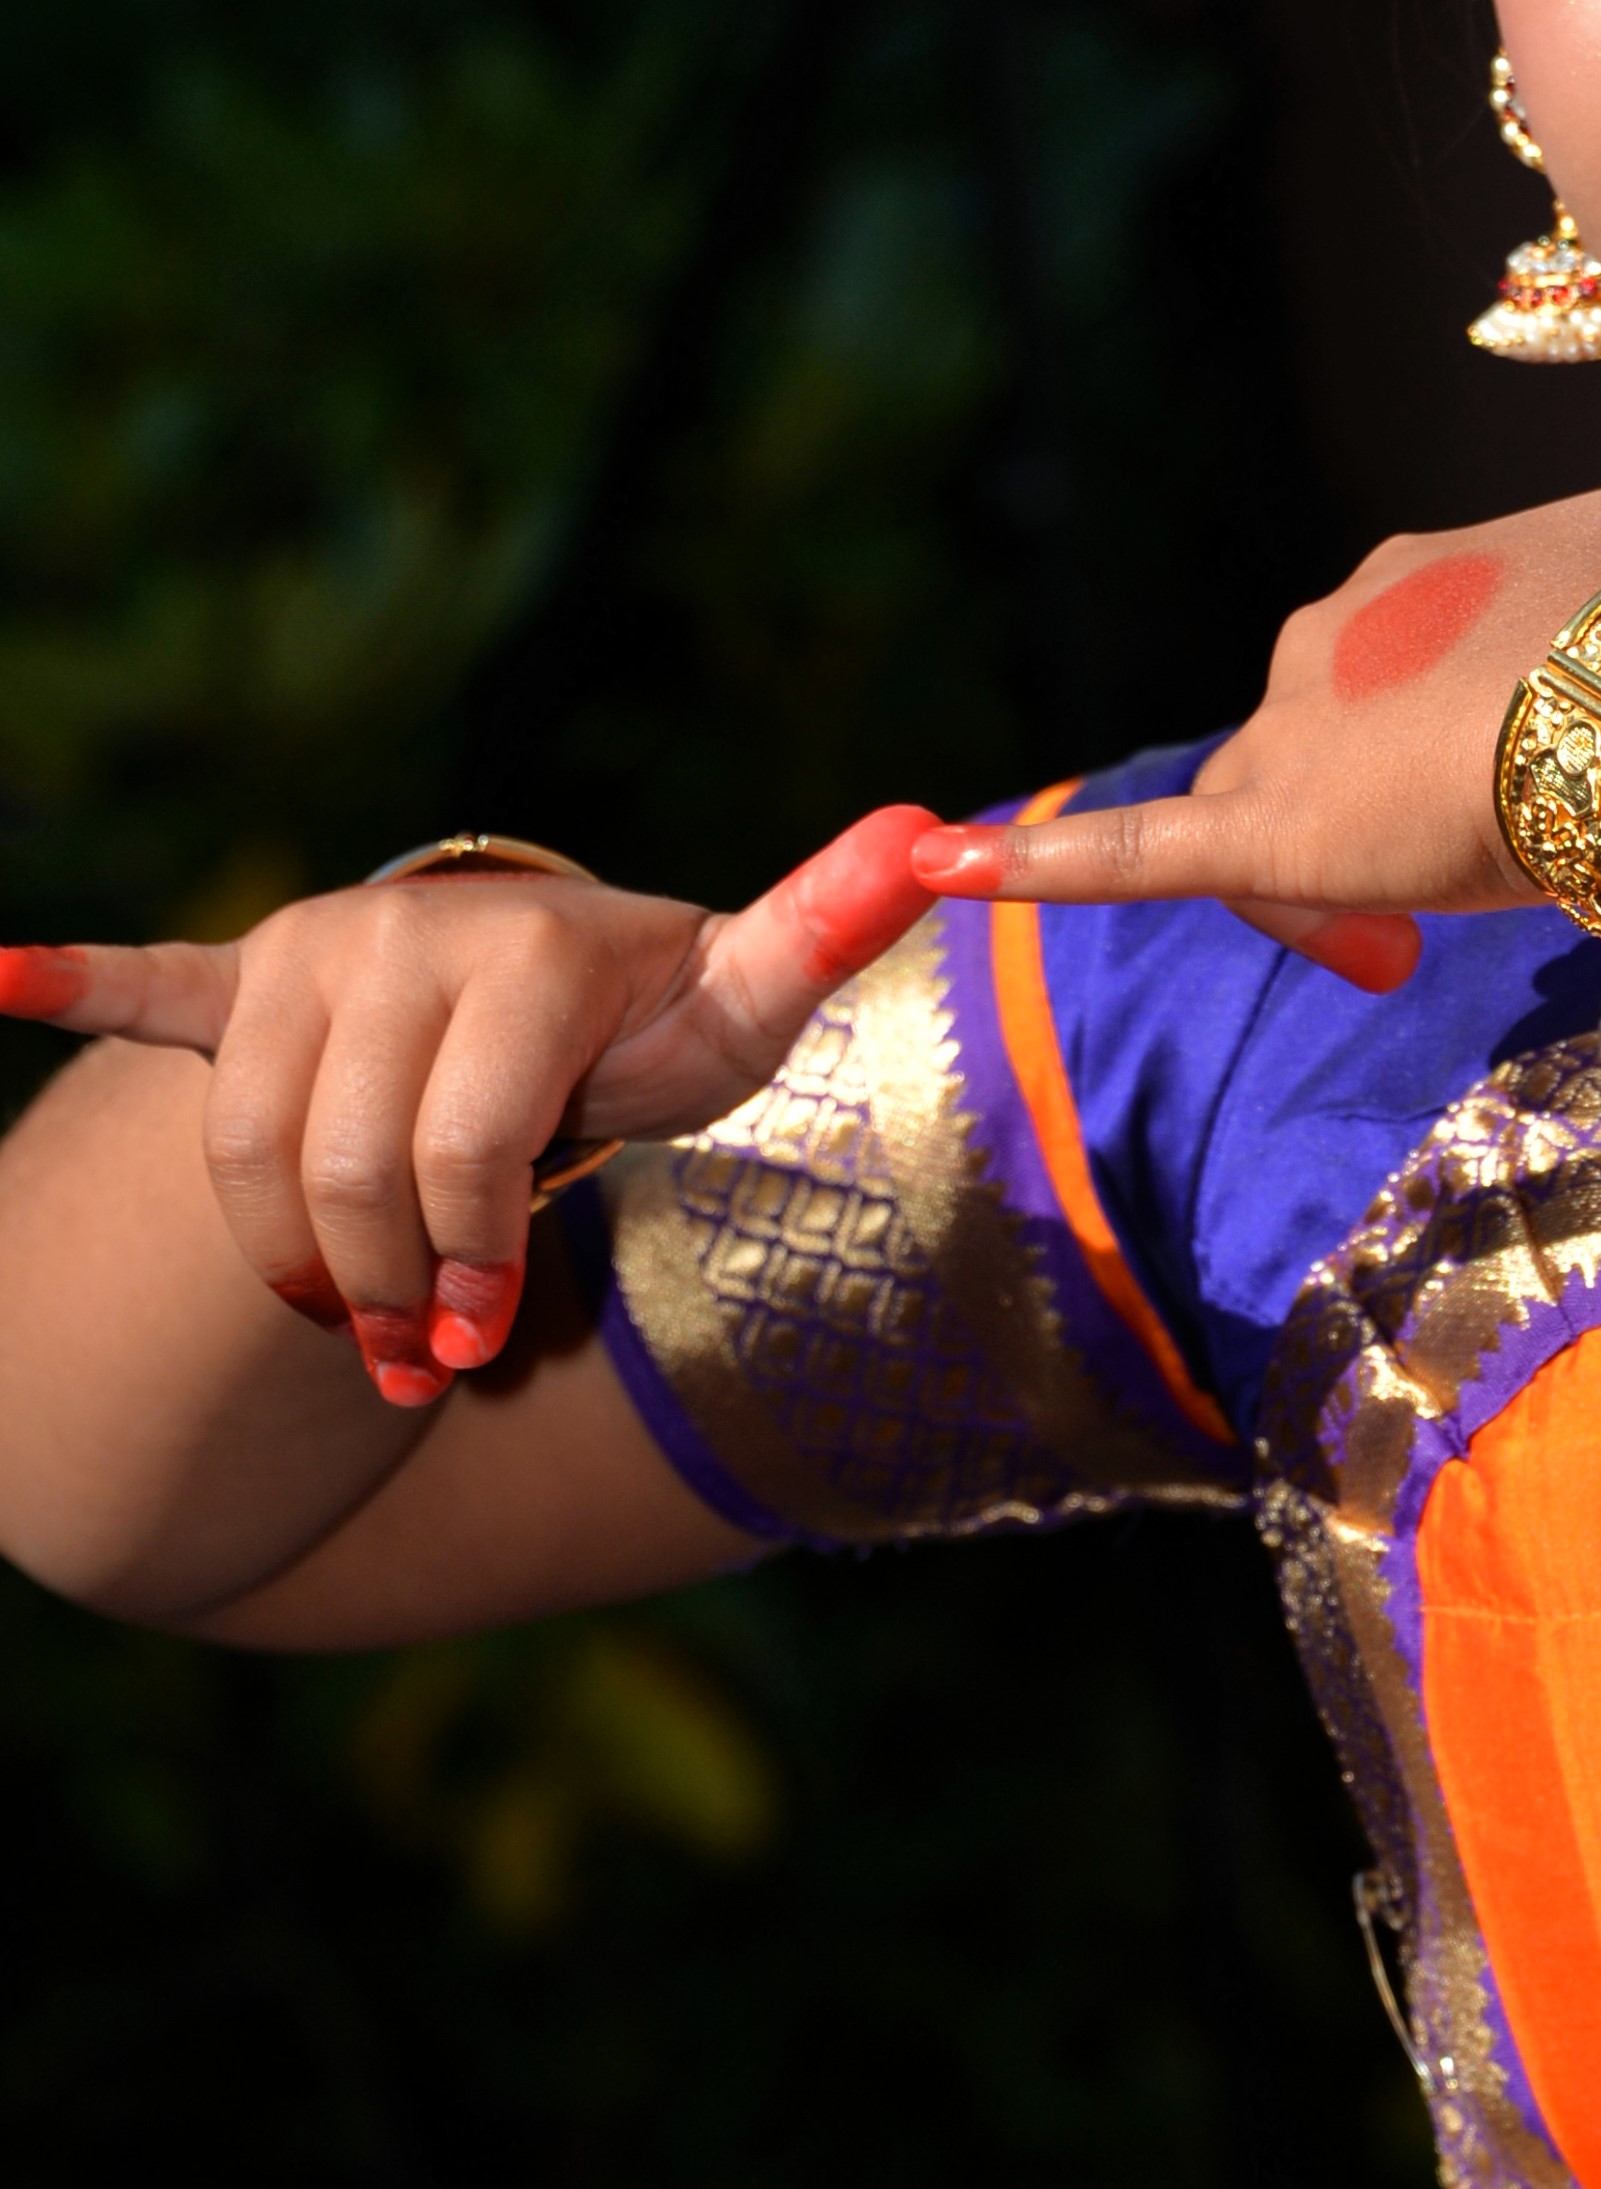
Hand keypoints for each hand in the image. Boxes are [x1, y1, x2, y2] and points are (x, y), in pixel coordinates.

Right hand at [0, 805, 943, 1406]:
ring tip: (352, 1331)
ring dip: (291, 1265)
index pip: (463, 1143)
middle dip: (384, 1284)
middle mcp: (395, 933)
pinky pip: (151, 989)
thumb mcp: (746, 995)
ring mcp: (309, 959)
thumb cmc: (662, 1017)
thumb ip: (823, 929)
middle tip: (427, 1356)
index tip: (480, 1337)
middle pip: (347, 1167)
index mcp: (516, 947)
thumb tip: (927, 833)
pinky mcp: (246, 984)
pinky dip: (72, 979)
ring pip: (252, 1152)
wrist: (569, 973)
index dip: (471, 1255)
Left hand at [911, 252, 1600, 976]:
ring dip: (1317, 880)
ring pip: (1253, 820)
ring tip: (1410, 925)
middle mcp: (1329, 639)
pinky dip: (1036, 861)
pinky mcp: (1269, 830)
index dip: (1442, 744)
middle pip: (1313, 753)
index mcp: (1411, 578)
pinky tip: (950, 865)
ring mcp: (1293, 733)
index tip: (1523, 791)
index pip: (1385, 677)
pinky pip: (1128, 852)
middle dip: (1380, 824)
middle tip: (1481, 866)